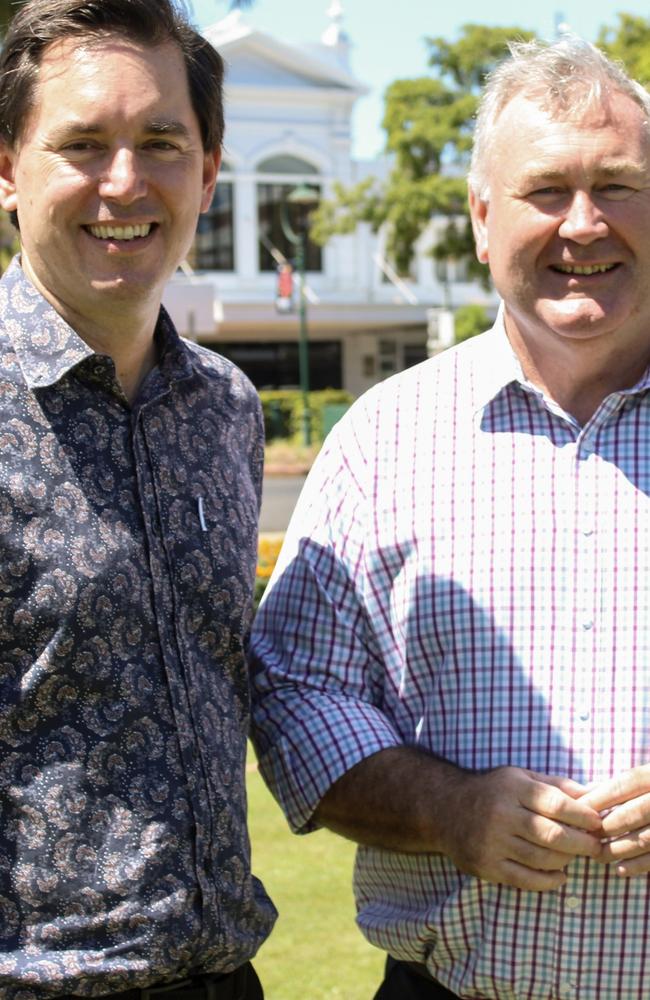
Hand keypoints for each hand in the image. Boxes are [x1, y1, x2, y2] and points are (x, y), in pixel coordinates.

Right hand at [438, 766, 602, 890]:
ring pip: (542, 859)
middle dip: (581, 844)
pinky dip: (548, 880)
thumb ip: (556, 785)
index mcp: (512, 788)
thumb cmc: (492, 791)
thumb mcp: (520, 777)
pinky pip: (525, 879)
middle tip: (594, 847)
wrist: (444, 808)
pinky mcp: (486, 865)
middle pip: (552, 835)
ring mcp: (492, 842)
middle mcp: (501, 814)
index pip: (557, 804)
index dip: (582, 816)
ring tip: (573, 856)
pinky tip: (559, 875)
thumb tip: (592, 795)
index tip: (597, 823)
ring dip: (566, 860)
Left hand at [580, 765, 649, 875]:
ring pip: (646, 838)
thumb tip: (587, 791)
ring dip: (619, 849)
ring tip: (598, 855)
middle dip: (606, 827)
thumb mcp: (649, 776)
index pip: (625, 784)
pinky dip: (639, 865)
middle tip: (586, 837)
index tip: (578, 810)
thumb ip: (624, 784)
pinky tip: (621, 869)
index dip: (599, 797)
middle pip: (634, 813)